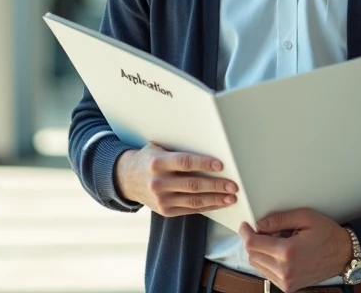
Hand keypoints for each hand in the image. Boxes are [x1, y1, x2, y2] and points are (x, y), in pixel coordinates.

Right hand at [114, 143, 237, 216]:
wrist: (127, 179)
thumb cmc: (150, 159)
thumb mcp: (159, 149)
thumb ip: (178, 151)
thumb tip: (210, 149)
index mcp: (157, 162)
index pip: (185, 163)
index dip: (204, 163)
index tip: (221, 165)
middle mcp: (158, 182)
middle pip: (193, 184)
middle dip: (216, 185)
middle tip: (233, 185)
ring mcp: (161, 199)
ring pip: (194, 200)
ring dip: (215, 199)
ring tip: (231, 197)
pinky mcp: (165, 211)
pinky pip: (190, 210)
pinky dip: (208, 207)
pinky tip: (219, 203)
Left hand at [238, 208, 353, 291]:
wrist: (344, 255)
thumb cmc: (327, 234)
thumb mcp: (305, 217)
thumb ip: (280, 220)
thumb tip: (260, 224)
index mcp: (288, 252)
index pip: (253, 244)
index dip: (245, 232)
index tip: (246, 225)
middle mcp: (285, 270)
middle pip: (253, 255)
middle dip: (252, 241)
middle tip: (260, 230)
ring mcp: (286, 282)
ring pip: (258, 266)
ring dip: (259, 252)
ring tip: (273, 241)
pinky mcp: (288, 287)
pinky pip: (267, 274)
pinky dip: (267, 262)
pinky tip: (278, 253)